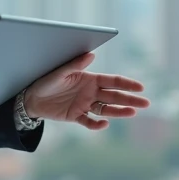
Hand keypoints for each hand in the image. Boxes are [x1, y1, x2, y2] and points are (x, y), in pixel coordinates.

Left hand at [22, 52, 149, 129]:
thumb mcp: (60, 72)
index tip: (140, 88)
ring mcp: (85, 105)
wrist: (32, 97)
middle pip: (115, 96)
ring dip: (119, 111)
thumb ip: (76, 65)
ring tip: (132, 113)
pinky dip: (97, 125)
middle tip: (146, 103)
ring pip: (106, 109)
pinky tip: (104, 124)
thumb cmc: (47, 81)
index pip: (113, 82)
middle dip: (130, 99)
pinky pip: (89, 122)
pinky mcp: (77, 117)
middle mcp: (91, 92)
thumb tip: (92, 55)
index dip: (127, 84)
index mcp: (91, 79)